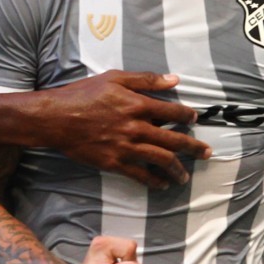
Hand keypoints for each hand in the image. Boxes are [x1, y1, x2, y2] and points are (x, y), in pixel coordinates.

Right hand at [39, 71, 208, 188]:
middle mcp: (136, 128)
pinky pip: (140, 175)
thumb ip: (146, 79)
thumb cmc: (83, 94)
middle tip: (207, 153)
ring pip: (161, 160)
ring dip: (177, 169)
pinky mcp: (114, 163)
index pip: (173, 112)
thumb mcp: (115, 78)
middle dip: (194, 147)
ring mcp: (126, 147)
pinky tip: (162, 184)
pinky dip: (154, 181)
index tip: (194, 119)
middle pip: (174, 140)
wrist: (56, 118)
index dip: (187, 115)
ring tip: (185, 176)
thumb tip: (174, 79)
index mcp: (138, 104)